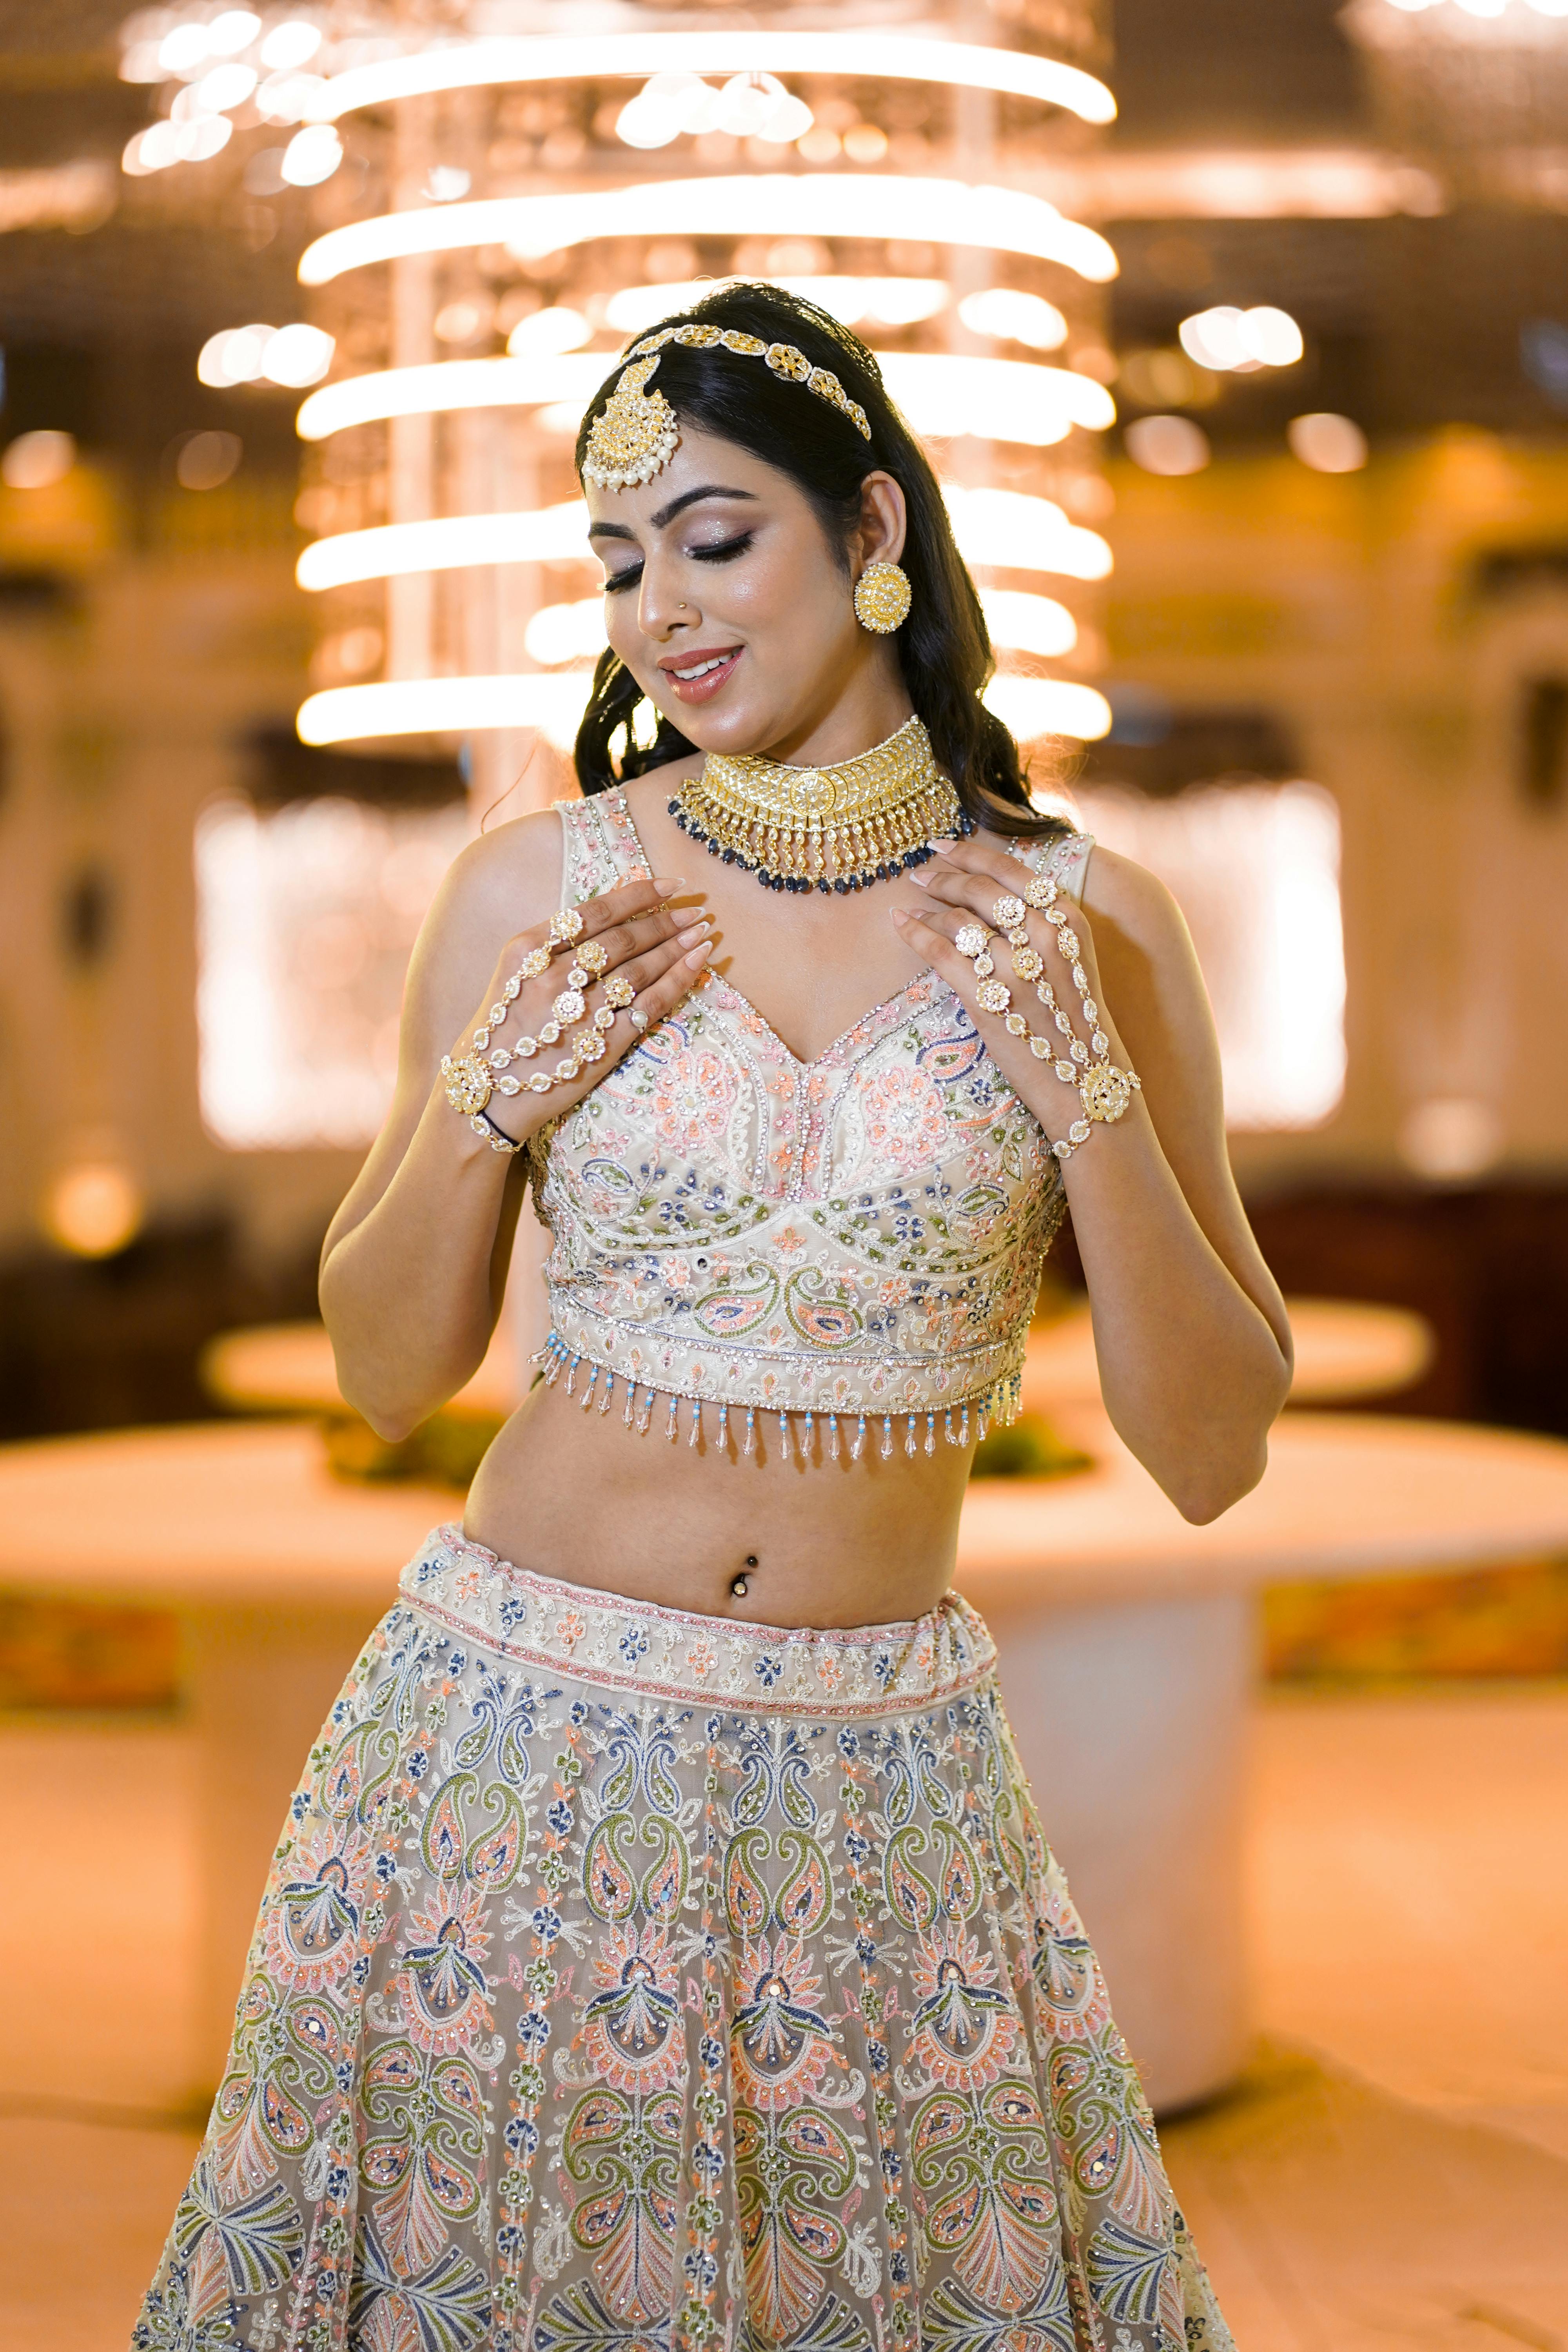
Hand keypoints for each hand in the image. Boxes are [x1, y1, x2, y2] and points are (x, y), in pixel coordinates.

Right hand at [442, 874, 711, 1145]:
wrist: (488, 1094)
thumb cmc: (504, 1029)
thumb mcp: (516, 974)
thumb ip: (558, 942)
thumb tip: (614, 903)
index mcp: (528, 950)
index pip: (594, 911)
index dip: (639, 894)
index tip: (670, 885)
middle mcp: (553, 977)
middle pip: (623, 939)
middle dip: (665, 921)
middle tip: (694, 910)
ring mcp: (579, 1012)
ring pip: (640, 969)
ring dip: (677, 947)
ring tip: (702, 933)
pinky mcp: (601, 1045)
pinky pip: (650, 1005)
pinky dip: (678, 981)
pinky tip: (697, 964)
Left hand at [891, 836, 1135, 1155]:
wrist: (1085, 1084)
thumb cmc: (1076, 1026)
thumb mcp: (1073, 962)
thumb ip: (1044, 926)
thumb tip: (997, 898)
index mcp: (1068, 921)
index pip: (1012, 869)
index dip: (972, 852)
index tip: (945, 846)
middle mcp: (1044, 936)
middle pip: (981, 889)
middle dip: (944, 877)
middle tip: (920, 875)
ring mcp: (1015, 968)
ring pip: (959, 919)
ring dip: (928, 906)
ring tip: (911, 902)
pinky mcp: (988, 999)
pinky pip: (940, 952)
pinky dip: (915, 933)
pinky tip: (901, 925)